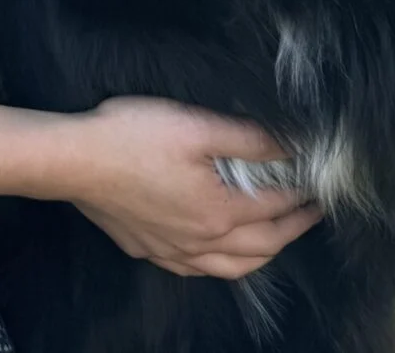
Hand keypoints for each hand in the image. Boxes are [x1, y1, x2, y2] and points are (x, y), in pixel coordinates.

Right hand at [61, 96, 321, 278]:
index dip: (302, 196)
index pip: (275, 207)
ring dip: (262, 255)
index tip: (320, 186)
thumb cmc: (133, 136)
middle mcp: (201, 241)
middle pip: (262, 246)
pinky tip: (215, 254)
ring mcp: (172, 251)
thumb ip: (248, 138)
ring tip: (275, 239)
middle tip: (310, 213)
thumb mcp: (196, 125)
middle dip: (292, 229)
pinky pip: (196, 269)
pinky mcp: (147, 248)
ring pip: (231, 267)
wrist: (74, 159)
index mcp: (220, 211)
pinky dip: (220, 265)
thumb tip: (292, 147)